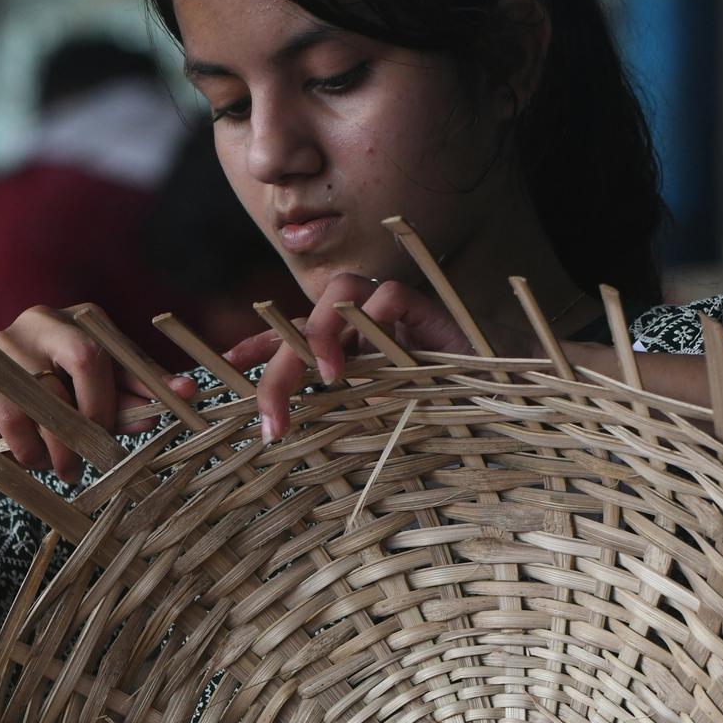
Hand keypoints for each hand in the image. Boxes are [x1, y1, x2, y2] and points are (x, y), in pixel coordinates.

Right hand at [0, 305, 196, 483]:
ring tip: (68, 470)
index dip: (148, 377)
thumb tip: (174, 400)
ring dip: (63, 443)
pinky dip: (29, 447)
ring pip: (49, 394)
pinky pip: (13, 414)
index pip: (118, 347)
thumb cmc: (44, 419)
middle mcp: (40, 319)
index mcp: (76, 321)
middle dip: (101, 409)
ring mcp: (1, 341)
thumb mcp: (90, 412)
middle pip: (87, 355)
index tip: (183, 397)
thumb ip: (127, 405)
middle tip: (102, 447)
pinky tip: (33, 460)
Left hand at [236, 274, 469, 443]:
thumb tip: (285, 432)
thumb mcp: (373, 418)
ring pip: (340, 290)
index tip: (224, 364)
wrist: (497, 398)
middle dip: (280, 365)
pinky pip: (390, 295)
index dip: (255, 346)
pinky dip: (374, 320)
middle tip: (271, 415)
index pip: (290, 335)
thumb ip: (336, 413)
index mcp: (344, 346)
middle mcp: (361, 321)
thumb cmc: (435, 411)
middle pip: (305, 319)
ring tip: (327, 378)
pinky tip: (374, 360)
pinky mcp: (426, 308)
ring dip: (323, 332)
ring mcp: (391, 311)